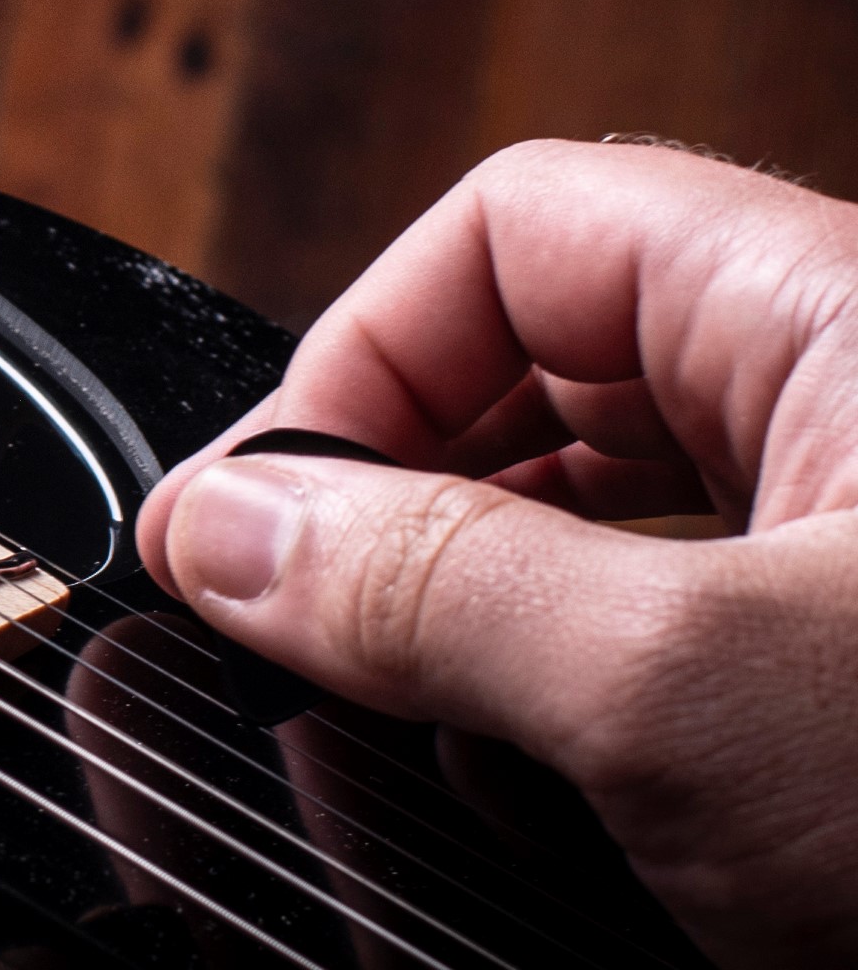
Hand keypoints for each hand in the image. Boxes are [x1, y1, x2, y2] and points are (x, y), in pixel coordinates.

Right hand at [139, 139, 857, 966]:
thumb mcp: (696, 698)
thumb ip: (433, 590)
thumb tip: (220, 530)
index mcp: (845, 317)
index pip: (522, 232)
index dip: (362, 349)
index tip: (253, 515)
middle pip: (548, 362)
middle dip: (401, 486)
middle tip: (296, 620)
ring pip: (605, 507)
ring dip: (472, 599)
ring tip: (401, 711)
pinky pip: (668, 628)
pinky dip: (566, 693)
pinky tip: (535, 783)